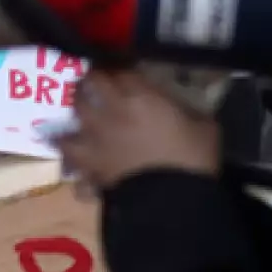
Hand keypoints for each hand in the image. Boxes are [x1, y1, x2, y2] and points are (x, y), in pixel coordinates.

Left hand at [55, 70, 220, 191]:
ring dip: (74, 114)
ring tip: (78, 116)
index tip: (122, 72)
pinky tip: (68, 154)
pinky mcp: (89, 166)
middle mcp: (111, 112)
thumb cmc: (194, 160)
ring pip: (72, 117)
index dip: (120, 70)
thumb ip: (187, 111)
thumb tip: (181, 109)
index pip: (122, 72)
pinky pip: (68, 157)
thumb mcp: (205, 127)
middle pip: (89, 85)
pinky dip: (67, 155)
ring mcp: (95, 139)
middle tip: (93, 85)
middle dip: (90, 82)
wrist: (174, 201)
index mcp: (140, 98)